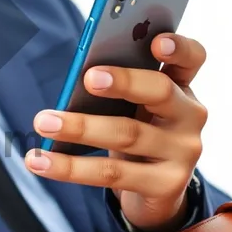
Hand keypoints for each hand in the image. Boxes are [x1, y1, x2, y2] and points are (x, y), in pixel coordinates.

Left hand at [26, 33, 208, 231]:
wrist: (153, 189)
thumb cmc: (135, 130)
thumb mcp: (132, 106)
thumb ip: (117, 87)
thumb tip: (80, 79)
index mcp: (180, 84)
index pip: (192, 57)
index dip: (180, 47)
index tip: (158, 42)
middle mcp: (189, 115)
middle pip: (160, 91)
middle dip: (124, 81)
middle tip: (89, 78)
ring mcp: (183, 152)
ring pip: (127, 134)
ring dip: (79, 127)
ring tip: (43, 122)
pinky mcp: (166, 185)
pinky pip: (111, 174)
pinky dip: (69, 167)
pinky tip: (39, 161)